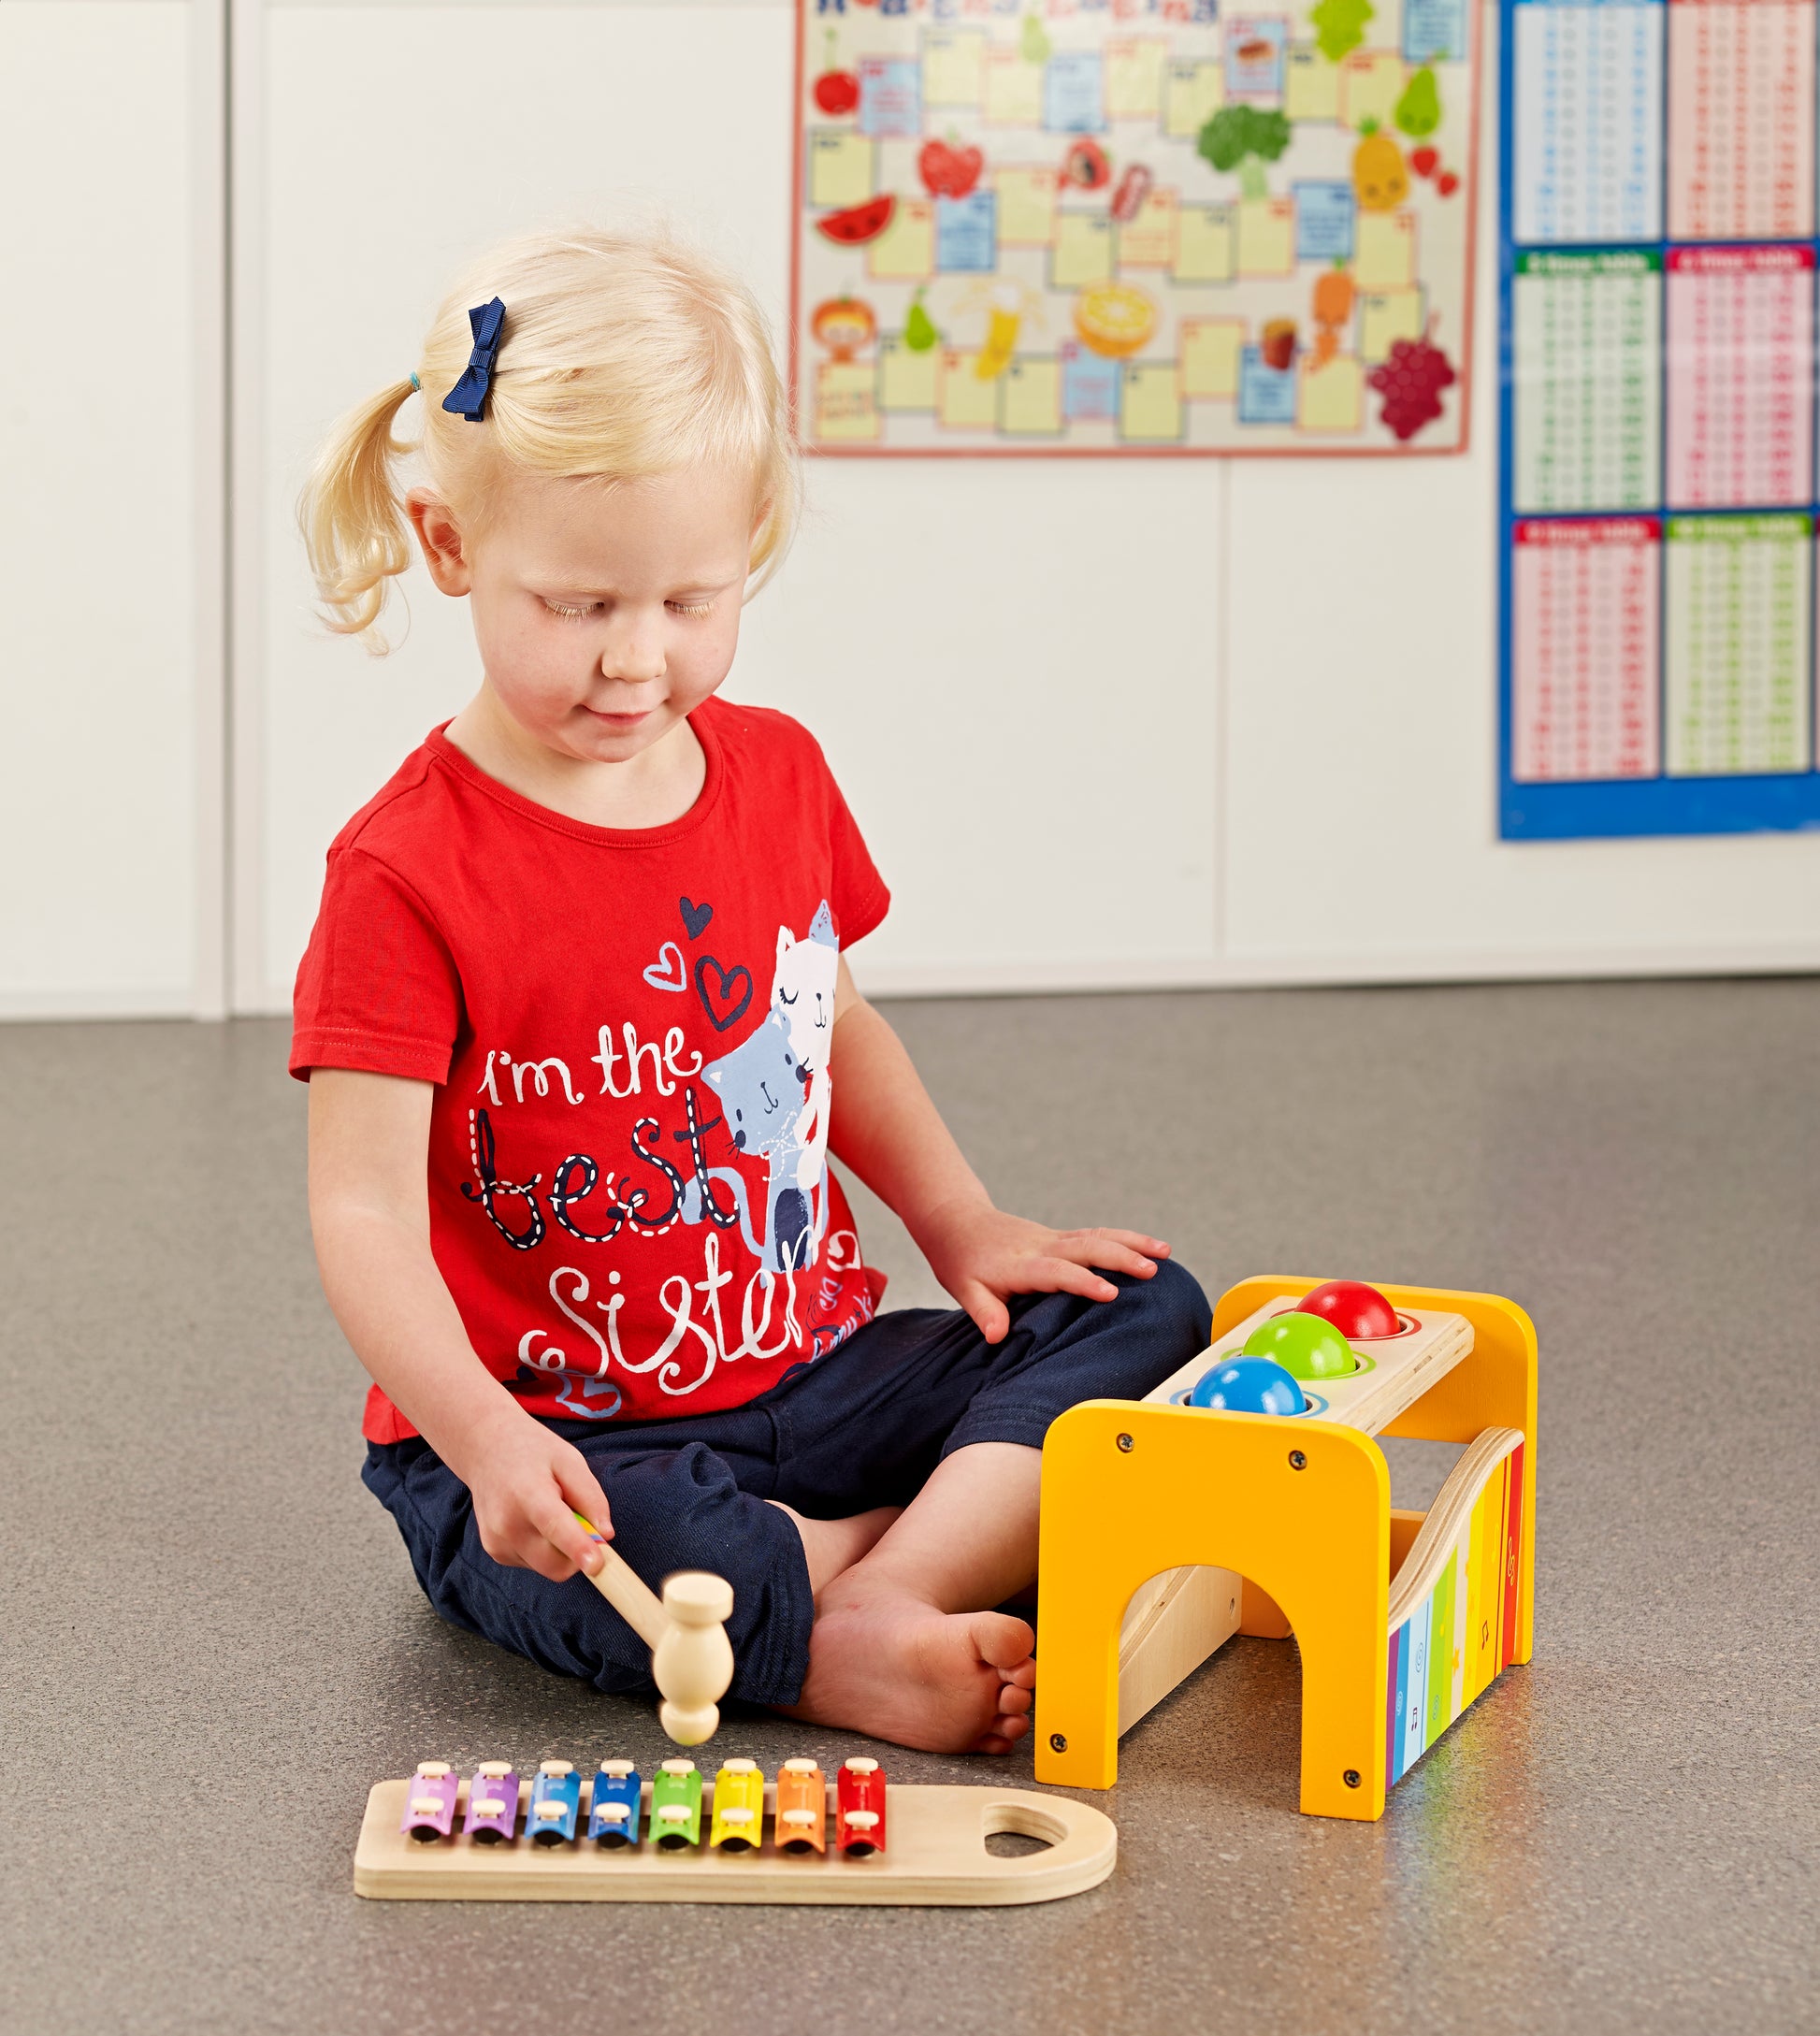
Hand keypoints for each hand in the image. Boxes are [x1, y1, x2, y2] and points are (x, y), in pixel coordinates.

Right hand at [455, 1410, 613, 1582]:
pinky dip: (543, 1549)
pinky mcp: (495, 1553)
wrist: (485, 1449)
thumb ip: (590, 1496)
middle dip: (578, 1553)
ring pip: (548, 1567)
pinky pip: (534, 1563)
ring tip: (549, 1513)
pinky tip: (533, 1521)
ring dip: (560, 1550)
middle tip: (581, 1521)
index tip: (596, 1566)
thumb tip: (606, 1535)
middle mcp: (506, 1524)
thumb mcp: (569, 1460)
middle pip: (555, 1563)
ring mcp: (497, 1542)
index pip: (555, 1526)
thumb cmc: (533, 1453)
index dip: (578, 1548)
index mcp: (528, 1494)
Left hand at [918, 1197, 1169, 1343]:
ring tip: (1165, 1252)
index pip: (1057, 1272)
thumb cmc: (962, 1261)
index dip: (1083, 1282)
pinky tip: (1150, 1247)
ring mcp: (1054, 1239)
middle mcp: (1043, 1247)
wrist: (959, 1223)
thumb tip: (996, 1336)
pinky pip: (1097, 1235)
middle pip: (1087, 1247)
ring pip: (1098, 1236)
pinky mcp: (1061, 1237)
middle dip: (1121, 1257)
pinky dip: (1125, 1239)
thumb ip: (984, 1312)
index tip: (1111, 1293)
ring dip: (1132, 1242)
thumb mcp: (965, 1289)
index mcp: (1021, 1265)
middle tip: (1152, 1270)